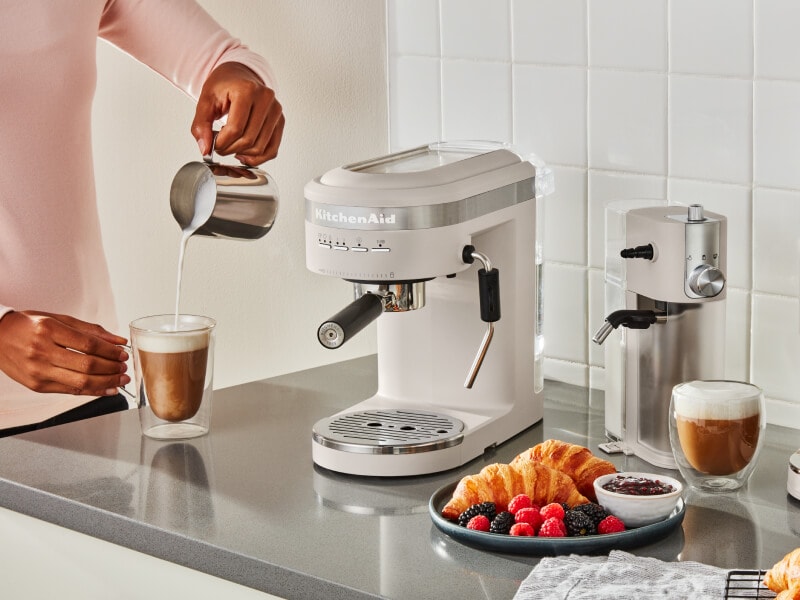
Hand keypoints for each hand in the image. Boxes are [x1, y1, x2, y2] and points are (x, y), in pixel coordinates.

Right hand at [0, 311, 129, 396]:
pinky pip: (70, 391)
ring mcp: (38, 371)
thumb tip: (119, 341)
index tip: (123, 353)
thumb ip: (91, 330)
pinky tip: (107, 389)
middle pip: (87, 365)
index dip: (110, 351)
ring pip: (81, 381)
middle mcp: (42, 351)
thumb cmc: (28, 325)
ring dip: (107, 383)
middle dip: (112, 368)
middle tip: (124, 367)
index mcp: (48, 330)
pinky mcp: (37, 386)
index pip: (88, 344)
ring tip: (120, 379)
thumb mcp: (59, 319)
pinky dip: (92, 392)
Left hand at [191, 62, 284, 165]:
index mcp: (247, 90)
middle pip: (248, 140)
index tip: (213, 144)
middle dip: (229, 149)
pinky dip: (257, 158)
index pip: (235, 129)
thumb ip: (201, 125)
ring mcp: (276, 111)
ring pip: (260, 148)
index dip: (221, 143)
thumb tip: (205, 149)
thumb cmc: (224, 86)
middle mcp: (266, 99)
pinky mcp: (280, 122)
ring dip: (241, 153)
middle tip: (220, 146)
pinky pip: (272, 150)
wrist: (239, 77)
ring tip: (231, 144)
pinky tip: (243, 153)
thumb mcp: (205, 101)